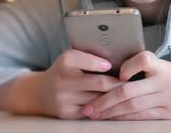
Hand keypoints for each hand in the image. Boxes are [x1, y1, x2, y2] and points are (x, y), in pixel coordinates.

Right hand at [0, 49, 122, 118]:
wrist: (39, 93)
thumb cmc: (63, 72)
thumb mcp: (70, 59)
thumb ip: (89, 57)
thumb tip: (117, 60)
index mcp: (65, 61)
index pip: (88, 60)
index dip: (102, 64)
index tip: (112, 66)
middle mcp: (63, 80)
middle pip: (99, 83)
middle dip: (117, 83)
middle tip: (131, 82)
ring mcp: (64, 99)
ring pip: (98, 99)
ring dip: (113, 97)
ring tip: (127, 92)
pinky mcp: (68, 113)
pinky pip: (93, 111)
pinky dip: (104, 107)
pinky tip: (113, 104)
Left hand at [81, 51, 170, 119]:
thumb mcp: (168, 67)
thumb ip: (147, 69)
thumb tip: (118, 73)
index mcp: (163, 68)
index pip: (143, 60)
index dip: (128, 67)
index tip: (117, 74)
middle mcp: (164, 84)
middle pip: (129, 91)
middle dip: (105, 100)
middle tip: (89, 106)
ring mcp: (166, 101)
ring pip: (132, 107)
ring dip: (111, 112)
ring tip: (95, 114)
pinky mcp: (167, 114)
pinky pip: (141, 117)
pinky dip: (125, 117)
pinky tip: (113, 118)